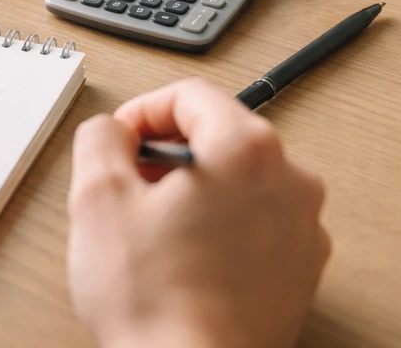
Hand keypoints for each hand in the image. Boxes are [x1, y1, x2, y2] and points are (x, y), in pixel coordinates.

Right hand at [67, 78, 330, 347]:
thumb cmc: (157, 305)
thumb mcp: (98, 197)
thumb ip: (101, 137)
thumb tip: (113, 132)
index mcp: (248, 150)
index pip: (190, 95)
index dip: (142, 112)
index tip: (121, 141)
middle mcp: (290, 182)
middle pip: (218, 134)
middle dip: (167, 153)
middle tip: (129, 186)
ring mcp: (302, 229)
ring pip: (237, 179)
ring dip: (192, 190)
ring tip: (152, 231)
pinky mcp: (299, 270)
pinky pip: (254, 222)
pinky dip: (219, 227)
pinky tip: (182, 261)